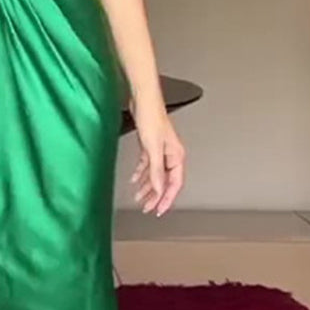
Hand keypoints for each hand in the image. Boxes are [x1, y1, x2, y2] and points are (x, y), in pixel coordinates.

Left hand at [129, 99, 185, 216]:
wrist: (143, 100)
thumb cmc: (151, 118)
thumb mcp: (153, 149)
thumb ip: (156, 171)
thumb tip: (158, 189)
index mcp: (176, 156)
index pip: (174, 184)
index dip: (167, 199)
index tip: (158, 210)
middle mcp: (170, 155)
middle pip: (164, 181)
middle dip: (155, 196)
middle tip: (147, 208)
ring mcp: (160, 150)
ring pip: (155, 174)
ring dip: (147, 186)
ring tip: (139, 198)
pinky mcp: (150, 145)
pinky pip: (147, 165)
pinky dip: (140, 173)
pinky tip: (133, 180)